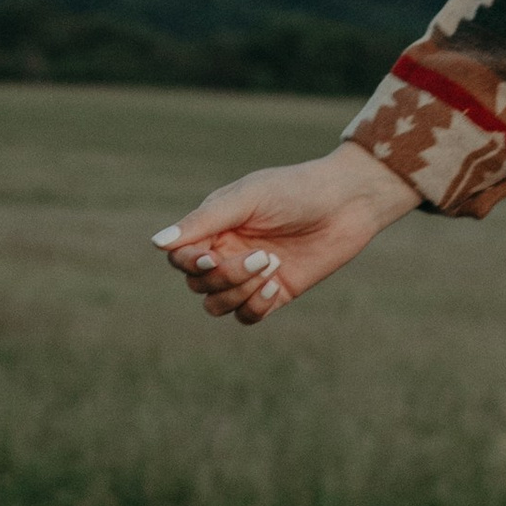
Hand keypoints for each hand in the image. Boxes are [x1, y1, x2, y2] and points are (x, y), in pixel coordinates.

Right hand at [153, 145, 418, 325]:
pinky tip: (276, 285)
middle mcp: (227, 251)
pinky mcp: (274, 293)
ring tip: (272, 267)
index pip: (180, 256)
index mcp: (215, 225)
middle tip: (262, 256)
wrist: (348, 202)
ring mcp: (249, 274)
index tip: (214, 257)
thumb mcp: (247, 198)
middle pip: (197, 283)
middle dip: (225, 276)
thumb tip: (157, 243)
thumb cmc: (296, 190)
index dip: (190, 263)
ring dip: (239, 292)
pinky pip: (246, 315)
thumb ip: (202, 222)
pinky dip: (255, 307)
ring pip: (217, 304)